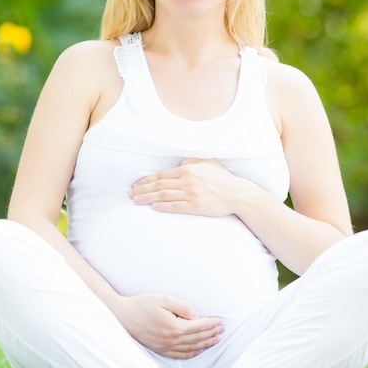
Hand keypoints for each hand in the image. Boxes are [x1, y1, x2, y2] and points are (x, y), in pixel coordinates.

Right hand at [111, 293, 224, 358]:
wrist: (122, 316)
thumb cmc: (142, 304)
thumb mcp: (163, 299)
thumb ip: (182, 307)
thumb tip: (196, 315)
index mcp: (174, 327)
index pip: (198, 326)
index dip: (211, 324)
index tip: (221, 321)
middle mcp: (171, 340)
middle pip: (197, 338)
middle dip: (211, 333)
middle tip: (223, 330)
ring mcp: (165, 347)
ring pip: (190, 348)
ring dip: (205, 344)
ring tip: (216, 340)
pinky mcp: (159, 349)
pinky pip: (179, 355)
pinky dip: (191, 354)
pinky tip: (197, 351)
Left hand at [129, 158, 243, 216]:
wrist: (237, 194)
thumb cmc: (222, 178)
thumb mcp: (207, 163)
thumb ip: (191, 161)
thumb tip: (179, 163)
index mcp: (188, 169)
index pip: (161, 174)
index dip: (146, 180)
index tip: (136, 184)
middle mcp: (187, 181)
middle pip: (159, 184)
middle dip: (142, 189)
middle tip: (131, 193)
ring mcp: (191, 194)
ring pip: (163, 195)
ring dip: (148, 198)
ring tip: (136, 201)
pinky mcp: (195, 206)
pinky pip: (175, 206)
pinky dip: (163, 206)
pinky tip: (153, 206)